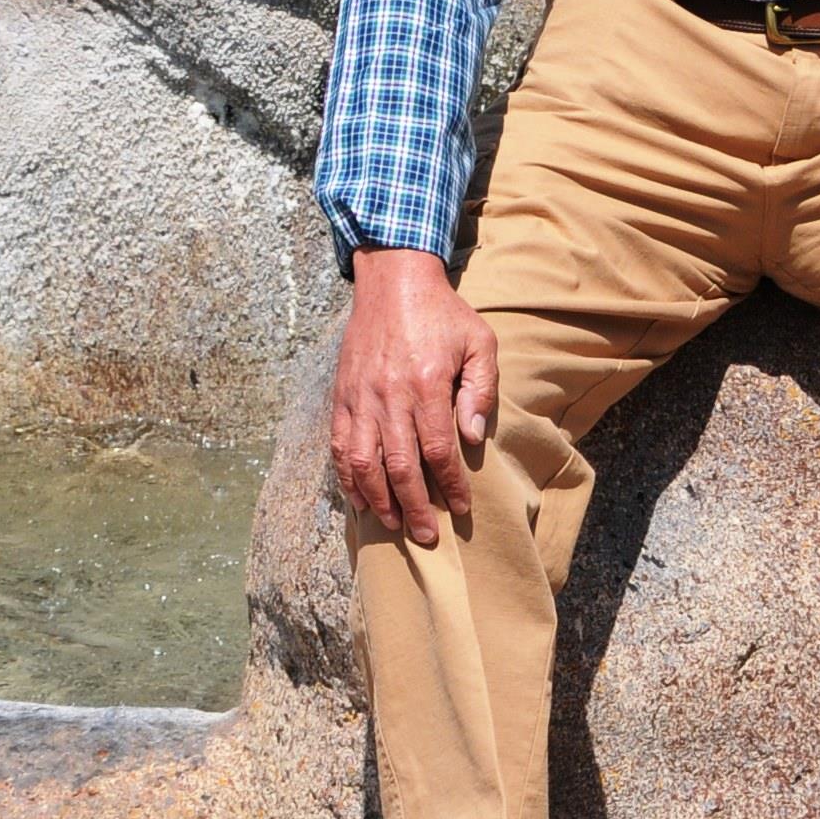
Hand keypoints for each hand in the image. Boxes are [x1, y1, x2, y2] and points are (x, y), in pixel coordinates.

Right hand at [329, 249, 499, 548]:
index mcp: (424, 385)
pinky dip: (346, 477)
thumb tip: (472, 438)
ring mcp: (360, 397)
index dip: (449, 485)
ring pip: (362, 462)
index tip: (460, 509)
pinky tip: (360, 499)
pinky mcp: (342, 396)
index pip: (437, 451)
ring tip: (394, 524)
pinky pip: (339, 445)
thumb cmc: (443, 314)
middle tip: (426, 537)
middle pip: (398, 467)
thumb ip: (480, 390)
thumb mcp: (479, 342)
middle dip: (414, 507)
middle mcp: (388, 396)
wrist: (393, 281)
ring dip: (378, 499)